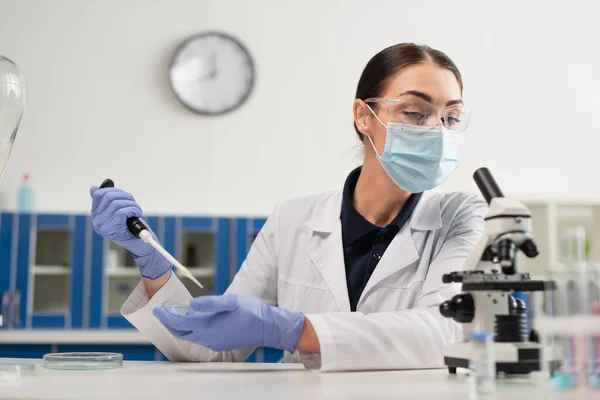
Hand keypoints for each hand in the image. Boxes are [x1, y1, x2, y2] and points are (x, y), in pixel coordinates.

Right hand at [89, 186, 170, 279]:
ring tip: (136, 210)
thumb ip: (106, 202)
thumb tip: (94, 188)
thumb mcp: (116, 212)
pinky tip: (137, 214)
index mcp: (96, 215)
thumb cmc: (130, 226)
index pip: (98, 195)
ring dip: (131, 203)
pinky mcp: (113, 229)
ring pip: (117, 203)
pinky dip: (133, 210)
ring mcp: (103, 226)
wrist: (140, 244)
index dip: (112, 190)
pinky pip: (123, 211)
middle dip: (124, 195)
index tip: (122, 194)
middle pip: (108, 196)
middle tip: (132, 201)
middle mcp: (97, 221)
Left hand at [153, 294, 304, 351]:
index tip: (156, 310)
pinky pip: (199, 338)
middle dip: (169, 323)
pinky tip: (194, 321)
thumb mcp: (231, 301)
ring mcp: (214, 342)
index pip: (179, 323)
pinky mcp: (220, 343)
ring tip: (174, 315)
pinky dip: (191, 330)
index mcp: (207, 326)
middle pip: (181, 332)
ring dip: (180, 327)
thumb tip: (191, 305)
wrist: (267, 328)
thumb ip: (210, 303)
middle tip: (161, 313)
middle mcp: (208, 338)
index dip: (166, 317)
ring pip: (190, 336)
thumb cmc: (251, 312)